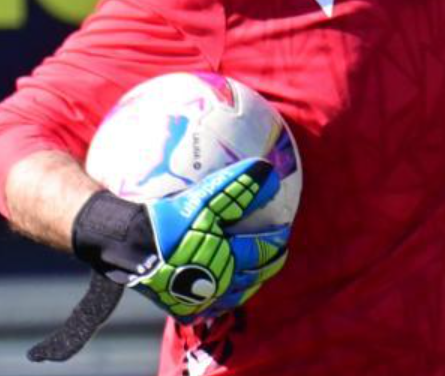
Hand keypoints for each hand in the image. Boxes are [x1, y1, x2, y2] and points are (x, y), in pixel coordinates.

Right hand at [73, 159, 288, 320]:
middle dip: (269, 263)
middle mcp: (219, 285)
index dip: (277, 239)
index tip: (283, 228)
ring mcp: (200, 301)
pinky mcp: (180, 309)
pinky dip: (218, 299)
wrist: (126, 246)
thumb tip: (268, 171)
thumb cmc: (168, 221)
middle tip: (276, 251)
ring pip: (234, 296)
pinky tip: (218, 288)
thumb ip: (237, 186)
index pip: (265, 250)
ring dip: (247, 283)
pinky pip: (207, 308)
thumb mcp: (205, 199)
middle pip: (255, 276)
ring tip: (251, 271)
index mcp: (229, 259)